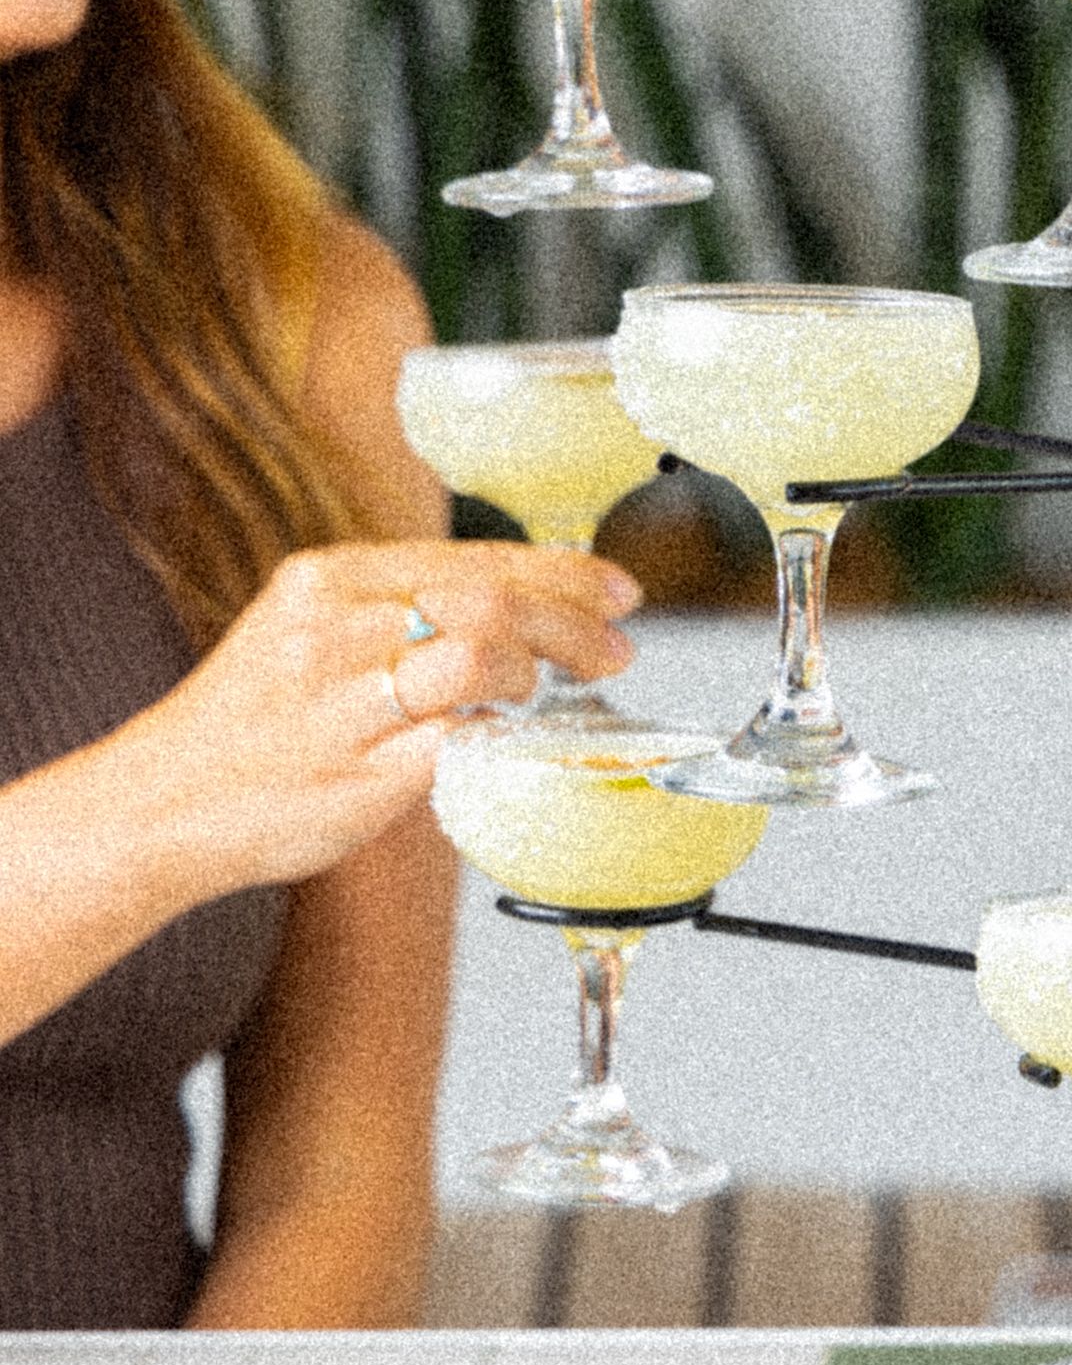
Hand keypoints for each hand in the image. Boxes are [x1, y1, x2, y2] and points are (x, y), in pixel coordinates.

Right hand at [114, 540, 641, 892]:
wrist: (160, 807)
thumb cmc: (252, 723)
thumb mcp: (310, 631)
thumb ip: (399, 611)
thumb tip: (519, 607)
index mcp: (329, 578)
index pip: (474, 557)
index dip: (561, 572)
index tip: (615, 589)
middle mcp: (333, 628)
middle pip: (490, 600)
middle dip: (573, 622)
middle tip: (617, 647)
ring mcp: (342, 703)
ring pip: (479, 659)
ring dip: (535, 674)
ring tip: (544, 692)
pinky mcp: (354, 775)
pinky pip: (458, 742)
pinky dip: (499, 737)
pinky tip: (509, 738)